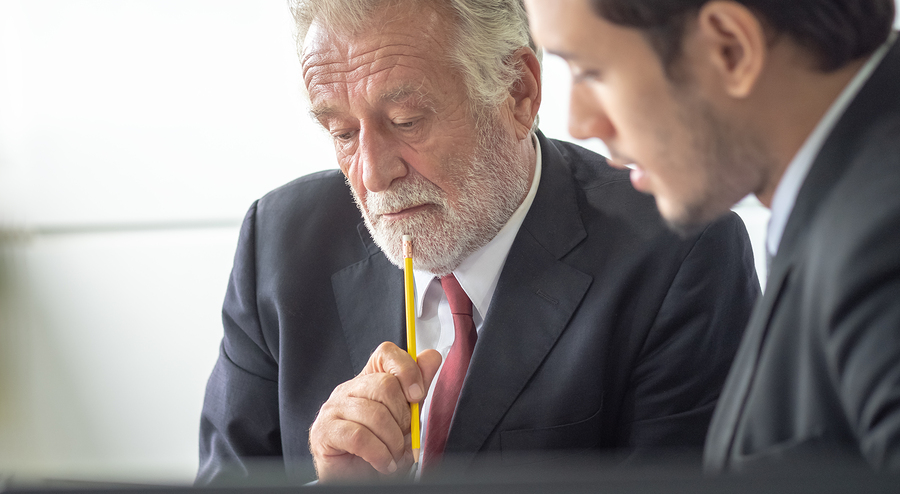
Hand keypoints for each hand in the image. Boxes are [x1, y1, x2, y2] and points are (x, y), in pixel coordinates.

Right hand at [309, 342, 440, 480]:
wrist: (359, 481)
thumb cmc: (380, 451)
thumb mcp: (405, 420)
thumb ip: (416, 389)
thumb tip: (431, 357)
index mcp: (368, 381)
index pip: (385, 354)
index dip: (406, 368)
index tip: (417, 395)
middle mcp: (348, 389)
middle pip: (384, 385)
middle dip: (403, 417)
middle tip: (403, 436)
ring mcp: (333, 408)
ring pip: (375, 413)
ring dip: (392, 441)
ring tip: (393, 455)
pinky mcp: (324, 431)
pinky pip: (359, 436)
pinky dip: (379, 454)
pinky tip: (383, 463)